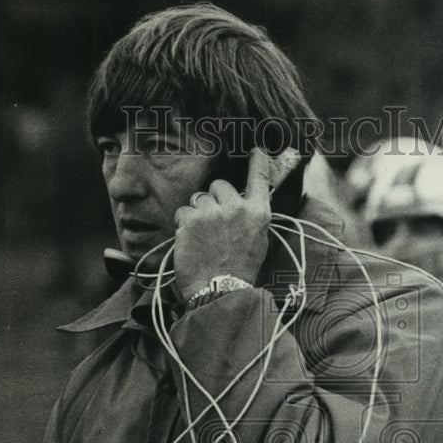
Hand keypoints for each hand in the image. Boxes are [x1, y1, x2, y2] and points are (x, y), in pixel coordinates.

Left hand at [173, 148, 272, 302]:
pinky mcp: (190, 220)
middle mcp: (236, 208)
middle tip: (214, 223)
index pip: (259, 179)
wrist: (219, 292)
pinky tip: (190, 242)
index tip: (256, 150)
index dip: (258, 162)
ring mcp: (212, 213)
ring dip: (197, 214)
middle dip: (214, 199)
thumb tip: (246, 202)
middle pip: (219, 185)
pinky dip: (183, 225)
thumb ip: (252, 217)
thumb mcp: (257, 242)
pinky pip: (183, 212)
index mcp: (258, 214)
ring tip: (202, 237)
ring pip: (198, 199)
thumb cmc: (239, 271)